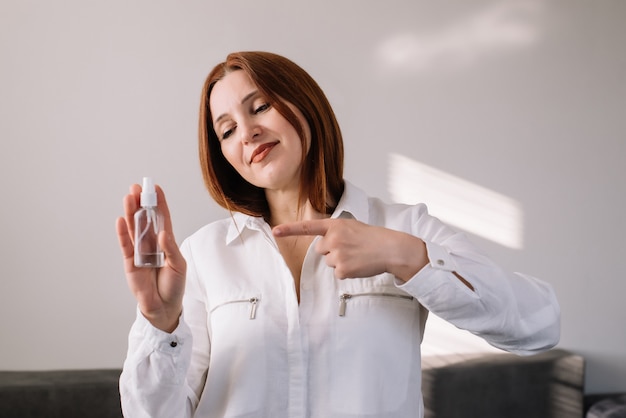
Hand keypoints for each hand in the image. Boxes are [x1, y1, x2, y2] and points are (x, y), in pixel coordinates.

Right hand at [116, 184, 185, 332]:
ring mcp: (140, 252)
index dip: (159, 203)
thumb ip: (170, 249)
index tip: (156, 188)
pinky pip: (126, 245)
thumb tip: (163, 234)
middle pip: (145, 219)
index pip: (162, 219)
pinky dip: (123, 233)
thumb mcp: (179, 266)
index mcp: (166, 243)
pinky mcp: (130, 262)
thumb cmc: (174, 286)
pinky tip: (121, 219)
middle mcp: (151, 244)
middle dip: (141, 203)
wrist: (164, 308)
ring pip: (134, 228)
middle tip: (137, 187)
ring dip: (131, 213)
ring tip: (128, 197)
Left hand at [273, 218, 426, 280]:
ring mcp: (337, 254)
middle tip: (351, 248)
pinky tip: (359, 265)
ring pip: (330, 262)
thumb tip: (323, 246)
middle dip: (332, 250)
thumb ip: (335, 232)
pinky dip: (348, 272)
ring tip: (358, 255)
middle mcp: (333, 238)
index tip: (275, 231)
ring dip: (341, 261)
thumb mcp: (352, 227)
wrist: (390, 248)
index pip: (308, 227)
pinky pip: (338, 273)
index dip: (290, 229)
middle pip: (321, 250)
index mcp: (335, 225)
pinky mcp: (342, 269)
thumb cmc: (372, 237)